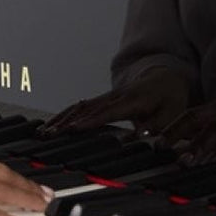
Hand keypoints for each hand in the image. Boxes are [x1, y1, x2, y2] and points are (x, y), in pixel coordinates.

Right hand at [40, 66, 193, 136]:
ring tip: (43, 133)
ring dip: (61, 119)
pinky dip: (64, 115)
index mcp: (133, 99)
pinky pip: (79, 107)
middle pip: (86, 109)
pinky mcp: (101, 100)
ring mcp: (106, 97)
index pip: (108, 111)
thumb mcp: (172, 114)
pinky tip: (50, 125)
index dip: (91, 120)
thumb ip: (157, 126)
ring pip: (79, 107)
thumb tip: (142, 138)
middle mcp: (115, 96)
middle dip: (66, 122)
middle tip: (49, 135)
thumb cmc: (170, 99)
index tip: (74, 128)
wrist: (166, 78)